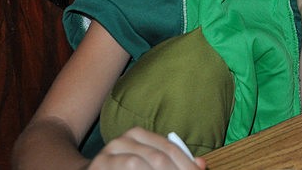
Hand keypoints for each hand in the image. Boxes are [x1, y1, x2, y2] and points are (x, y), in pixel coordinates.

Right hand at [88, 127, 205, 169]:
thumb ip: (174, 162)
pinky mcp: (99, 167)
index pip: (172, 149)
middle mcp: (123, 140)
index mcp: (138, 134)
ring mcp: (108, 154)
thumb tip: (202, 165)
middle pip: (159, 158)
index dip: (187, 165)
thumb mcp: (149, 163)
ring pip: (139, 164)